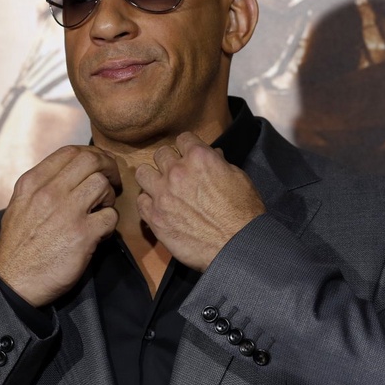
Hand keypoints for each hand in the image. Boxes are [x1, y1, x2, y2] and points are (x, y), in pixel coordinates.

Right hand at [0, 146, 120, 306]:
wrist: (13, 281)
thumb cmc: (19, 244)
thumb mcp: (20, 204)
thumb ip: (44, 184)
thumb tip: (73, 169)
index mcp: (32, 183)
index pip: (71, 152)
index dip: (93, 154)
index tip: (101, 166)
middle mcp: (49, 193)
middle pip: (92, 161)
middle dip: (108, 168)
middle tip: (112, 182)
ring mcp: (67, 213)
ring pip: (103, 185)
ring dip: (109, 196)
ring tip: (100, 210)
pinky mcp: (83, 235)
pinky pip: (111, 216)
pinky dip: (110, 222)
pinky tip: (99, 231)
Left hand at [134, 132, 265, 271]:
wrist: (236, 245)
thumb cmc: (243, 212)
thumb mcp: (239, 178)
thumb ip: (220, 163)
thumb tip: (212, 156)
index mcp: (199, 157)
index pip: (183, 138)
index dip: (188, 147)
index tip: (190, 156)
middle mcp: (176, 171)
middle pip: (160, 153)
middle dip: (170, 161)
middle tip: (178, 173)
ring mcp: (162, 194)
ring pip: (142, 172)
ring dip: (153, 177)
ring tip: (162, 187)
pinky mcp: (154, 217)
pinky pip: (140, 200)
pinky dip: (149, 201)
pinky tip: (160, 207)